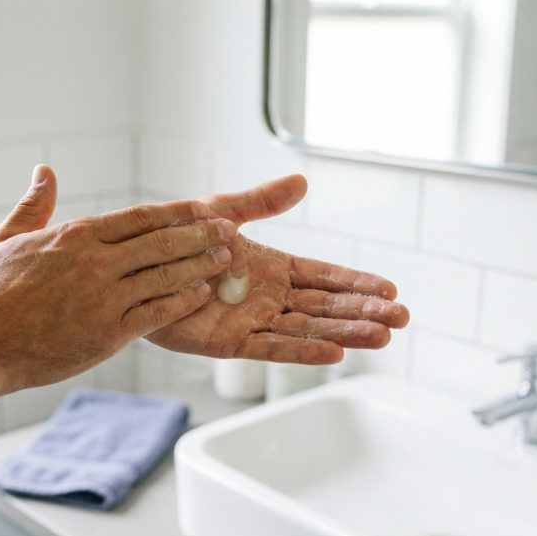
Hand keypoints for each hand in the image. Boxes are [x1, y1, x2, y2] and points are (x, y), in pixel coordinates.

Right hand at [0, 165, 236, 392]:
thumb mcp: (4, 240)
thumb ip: (33, 206)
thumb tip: (44, 171)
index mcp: (75, 237)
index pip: (140, 217)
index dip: (177, 212)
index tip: (202, 207)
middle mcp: (96, 262)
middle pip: (163, 242)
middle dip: (201, 235)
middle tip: (229, 230)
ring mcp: (104, 298)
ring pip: (167, 275)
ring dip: (201, 265)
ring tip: (226, 259)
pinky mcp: (107, 334)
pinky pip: (157, 314)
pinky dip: (183, 301)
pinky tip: (202, 295)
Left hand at [145, 175, 409, 363]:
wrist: (134, 264)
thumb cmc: (174, 238)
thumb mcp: (221, 213)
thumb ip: (261, 203)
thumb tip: (302, 182)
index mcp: (273, 268)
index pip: (324, 278)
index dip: (356, 284)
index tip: (390, 289)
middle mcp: (268, 297)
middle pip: (325, 307)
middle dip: (363, 311)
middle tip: (402, 318)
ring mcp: (252, 321)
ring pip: (308, 329)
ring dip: (345, 332)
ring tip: (382, 335)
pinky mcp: (230, 342)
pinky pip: (272, 348)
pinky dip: (303, 352)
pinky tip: (335, 353)